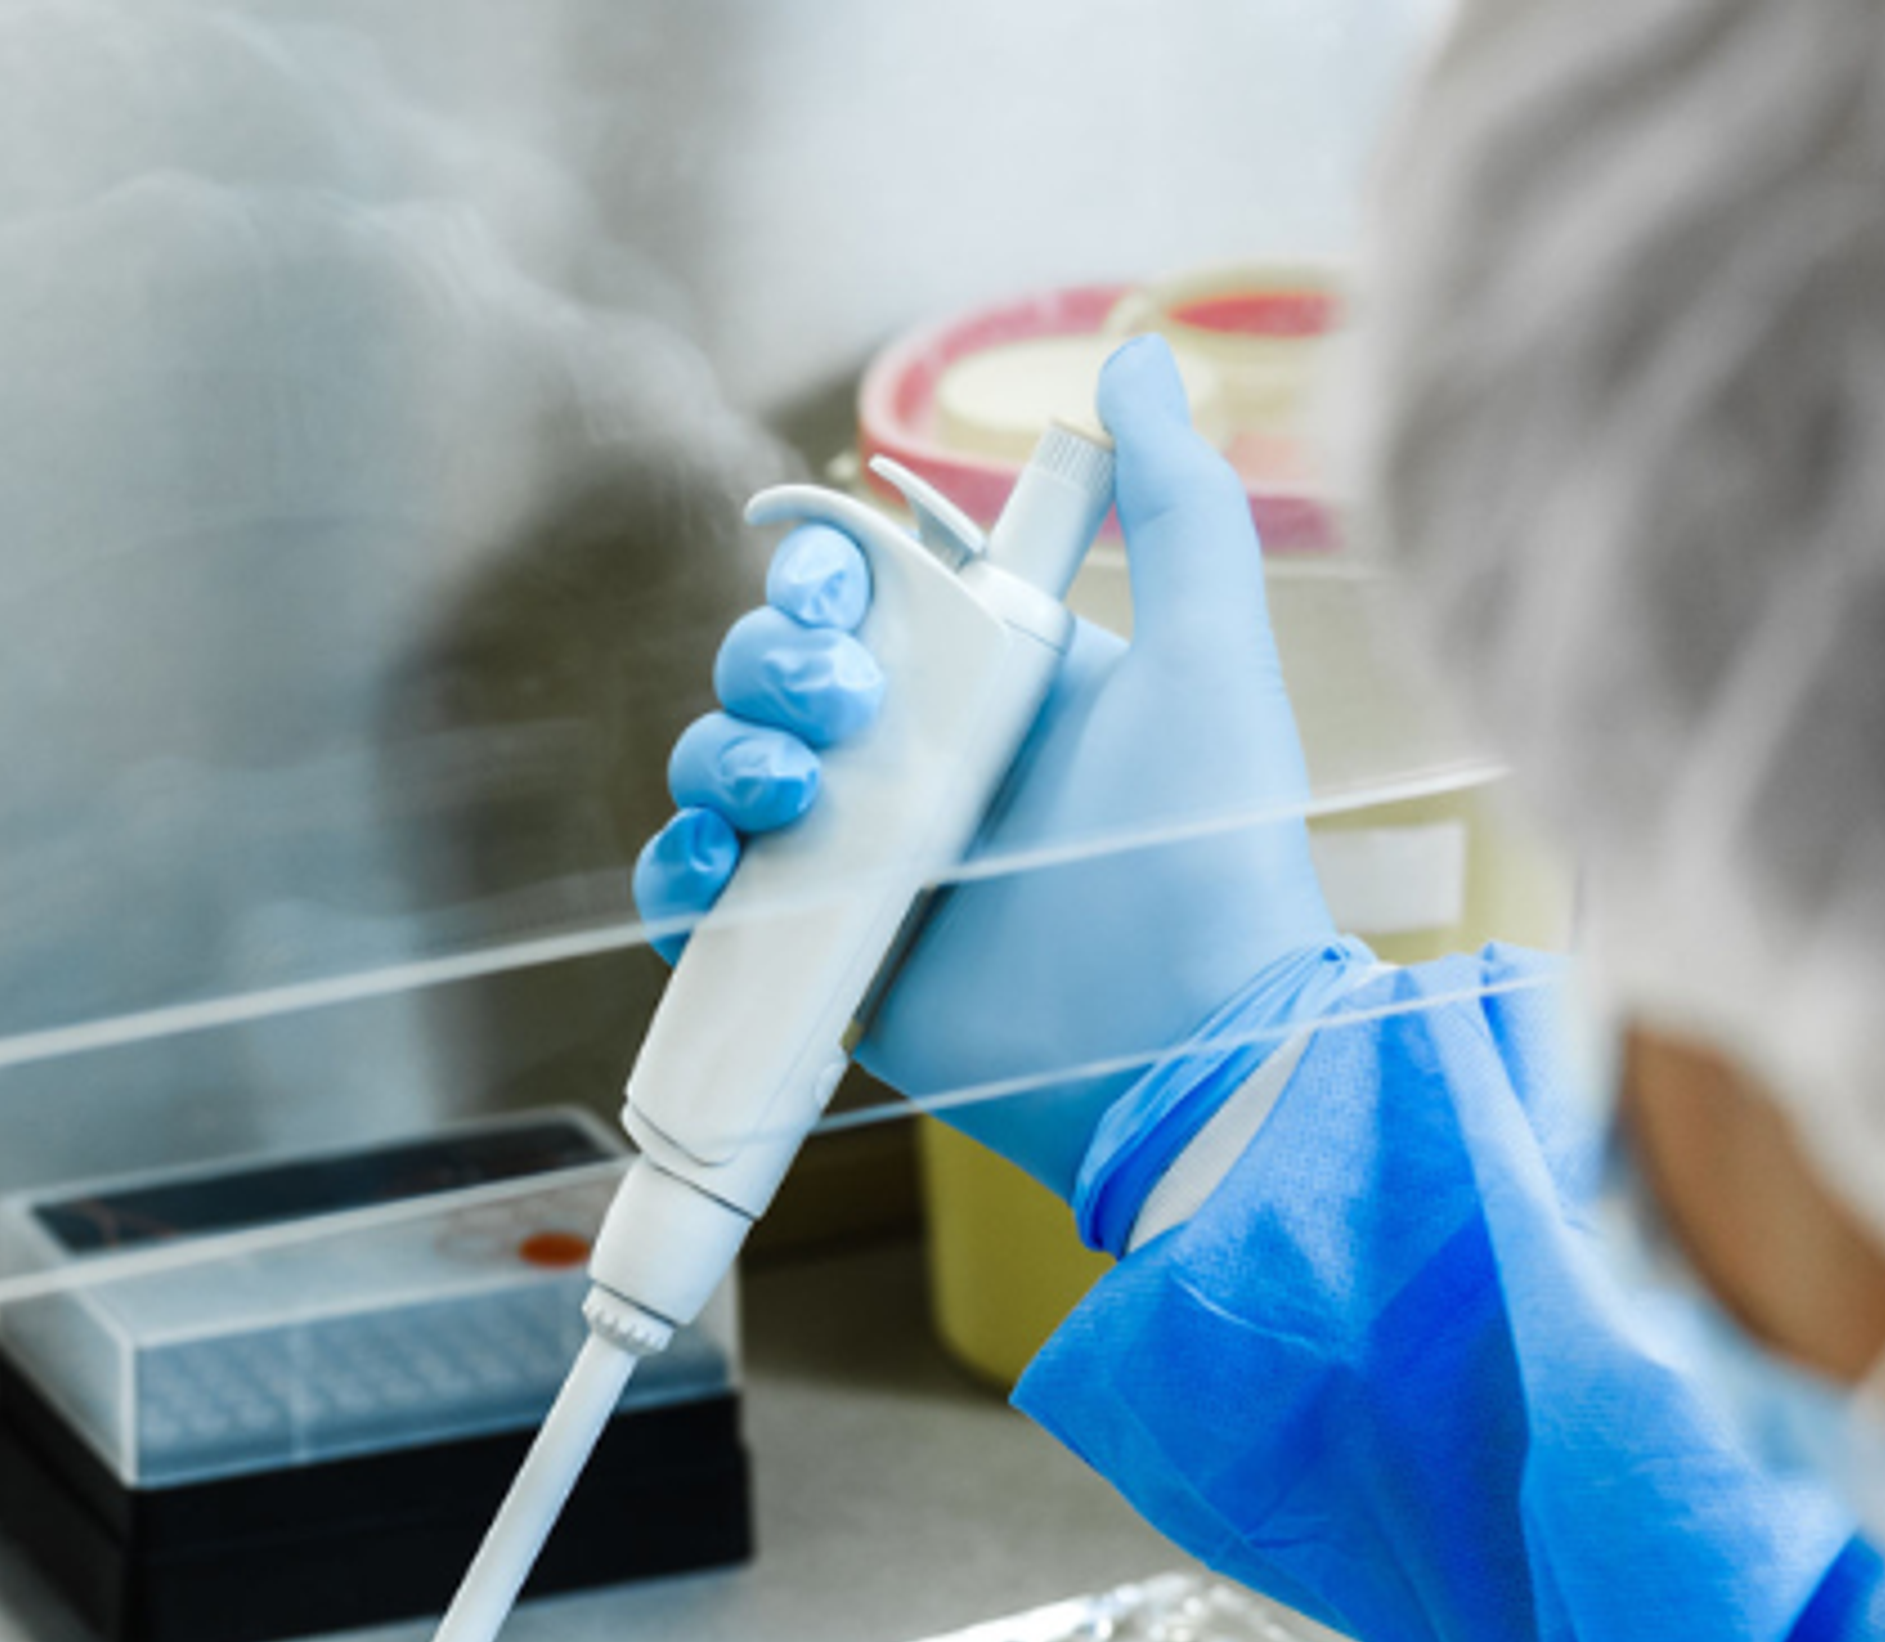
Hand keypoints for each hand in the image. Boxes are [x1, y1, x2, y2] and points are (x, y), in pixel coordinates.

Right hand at [632, 336, 1345, 1203]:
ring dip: (719, 760)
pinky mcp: (820, 962)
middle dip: (768, 668)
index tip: (833, 587)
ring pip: (722, 777)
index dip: (819, 576)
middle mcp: (917, 766)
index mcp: (991, 684)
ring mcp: (860, 867)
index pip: (860, 597)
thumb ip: (1176, 502)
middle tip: (839, 712)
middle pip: (769, 676)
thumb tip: (1130, 355)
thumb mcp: (1208, 655)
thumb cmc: (1210, 852)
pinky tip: (711, 866)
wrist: (1183, 1043)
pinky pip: (702, 904)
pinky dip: (675, 876)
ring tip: (791, 797)